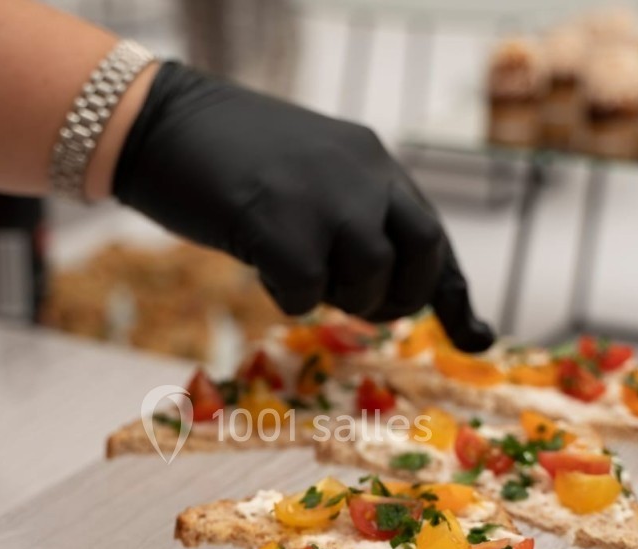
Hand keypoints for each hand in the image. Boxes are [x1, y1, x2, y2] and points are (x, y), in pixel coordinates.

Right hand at [112, 62, 493, 351]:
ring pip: (369, 280)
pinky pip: (309, 294)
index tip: (477, 338)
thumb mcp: (309, 175)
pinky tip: (260, 266)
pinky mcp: (283, 225)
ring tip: (294, 272)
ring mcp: (326, 197)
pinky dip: (289, 297)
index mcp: (373, 160)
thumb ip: (351, 213)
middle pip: (422, 254)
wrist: (160, 121)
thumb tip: (382, 283)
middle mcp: (364, 174)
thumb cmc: (226, 156)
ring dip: (338, 297)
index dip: (453, 293)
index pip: (433, 234)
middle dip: (400, 297)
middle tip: (362, 307)